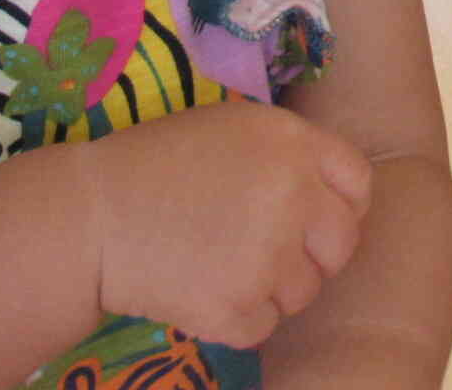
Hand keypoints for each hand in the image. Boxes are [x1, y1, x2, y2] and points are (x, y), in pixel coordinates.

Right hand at [83, 100, 372, 348]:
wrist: (92, 218)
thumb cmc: (159, 163)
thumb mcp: (234, 126)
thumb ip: (291, 150)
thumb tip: (332, 189)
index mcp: (293, 144)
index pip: (359, 182)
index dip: (342, 203)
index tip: (318, 216)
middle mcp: (293, 197)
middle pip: (342, 244)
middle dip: (316, 253)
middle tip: (274, 251)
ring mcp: (268, 256)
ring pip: (305, 291)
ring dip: (275, 286)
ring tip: (225, 263)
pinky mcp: (238, 308)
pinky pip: (265, 325)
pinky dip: (240, 316)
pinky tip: (205, 287)